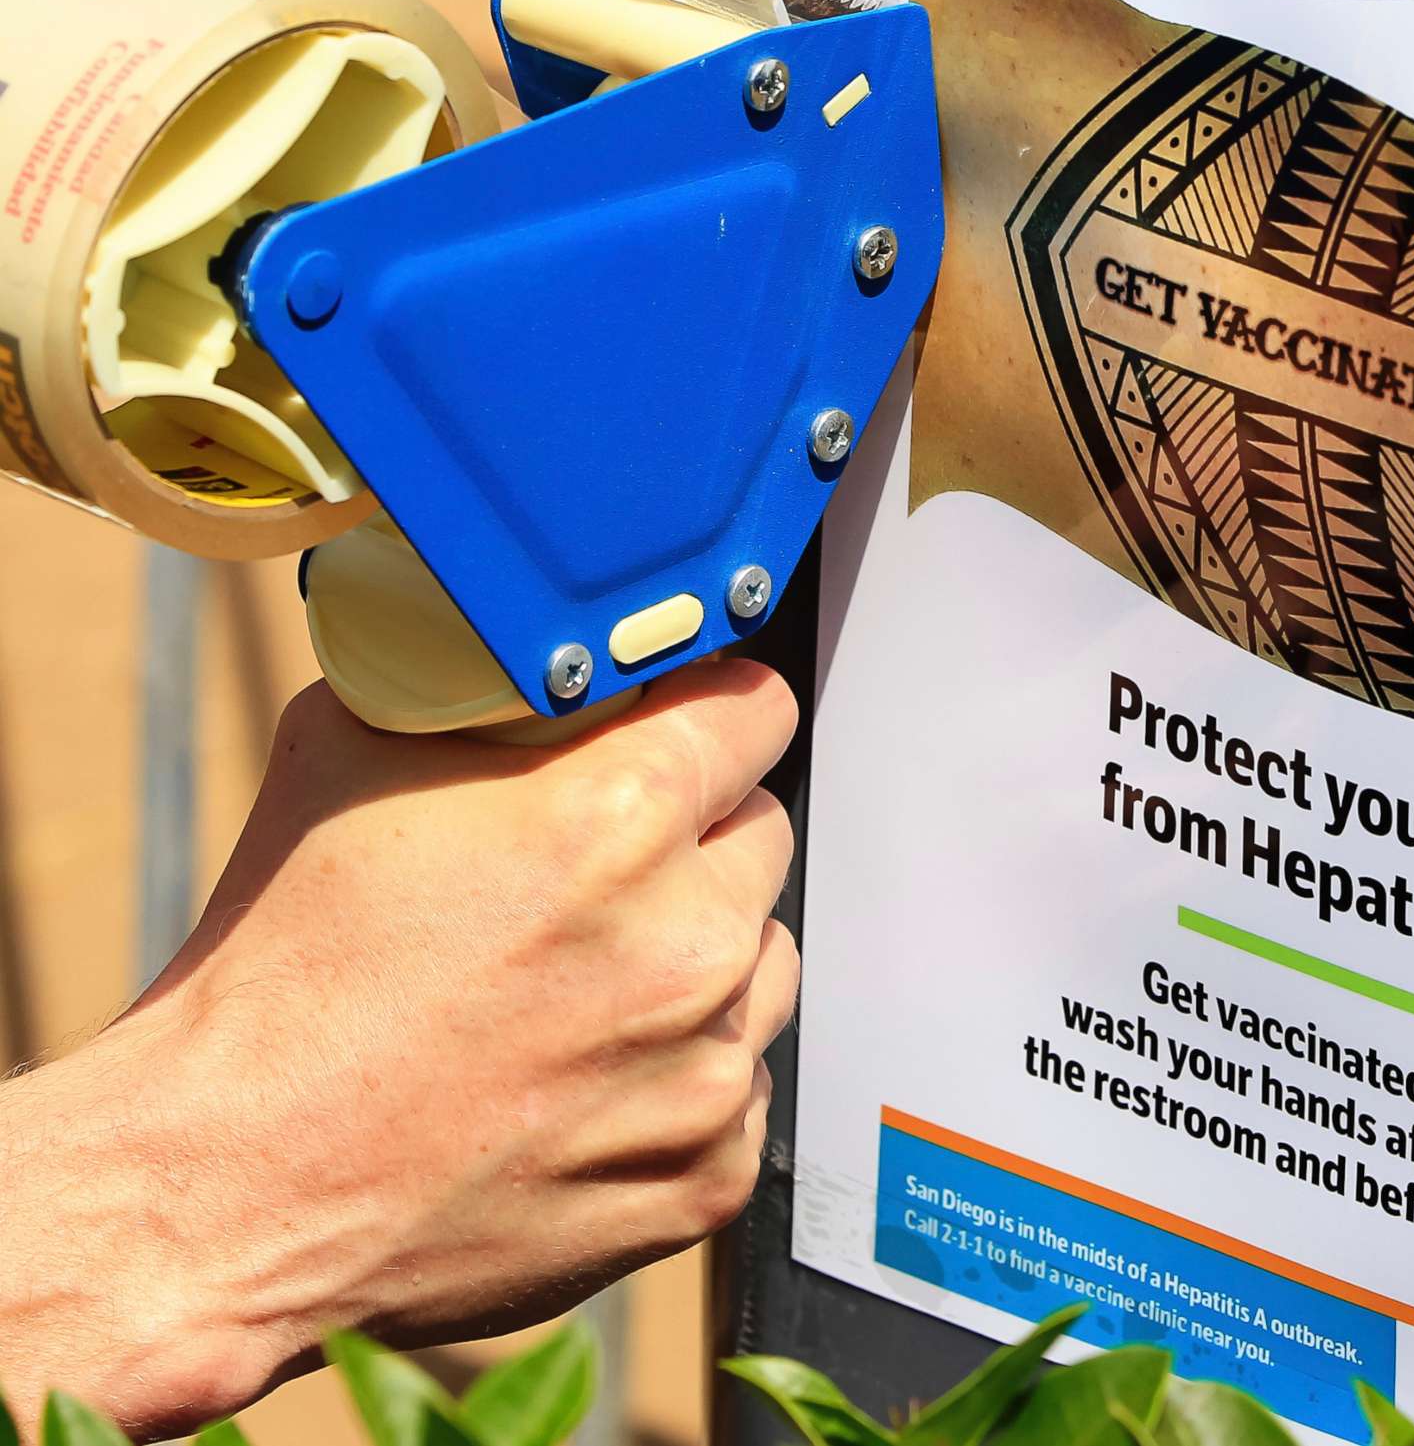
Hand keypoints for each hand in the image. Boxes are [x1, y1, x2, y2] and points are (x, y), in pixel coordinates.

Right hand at [0, 659, 800, 1437]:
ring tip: (570, 987)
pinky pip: (740, 1082)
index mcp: (619, 816)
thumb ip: (478, 688)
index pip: (754, 709)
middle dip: (691, 841)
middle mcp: (686, 940)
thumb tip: (534, 649)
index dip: (708, 709)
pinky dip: (678, 1077)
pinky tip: (575, 1082)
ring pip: (761, 961)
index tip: (681, 727)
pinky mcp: (706, 1174)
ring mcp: (705, 1066)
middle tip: (589, 877)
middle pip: (759, 835)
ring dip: (694, 961)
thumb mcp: (347, 753)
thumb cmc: (277, 981)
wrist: (226, 1192)